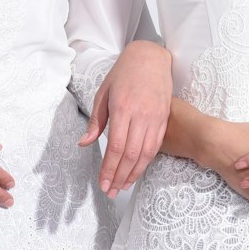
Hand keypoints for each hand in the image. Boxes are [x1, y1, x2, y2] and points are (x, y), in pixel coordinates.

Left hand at [79, 41, 171, 195]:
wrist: (151, 58)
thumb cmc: (124, 73)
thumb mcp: (104, 92)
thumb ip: (96, 121)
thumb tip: (84, 143)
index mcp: (123, 108)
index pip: (116, 147)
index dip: (109, 169)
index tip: (102, 183)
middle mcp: (141, 115)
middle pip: (131, 155)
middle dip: (119, 176)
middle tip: (110, 191)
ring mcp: (155, 118)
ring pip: (145, 154)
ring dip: (134, 174)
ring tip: (123, 186)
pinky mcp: (164, 119)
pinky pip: (156, 146)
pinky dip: (146, 162)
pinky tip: (137, 171)